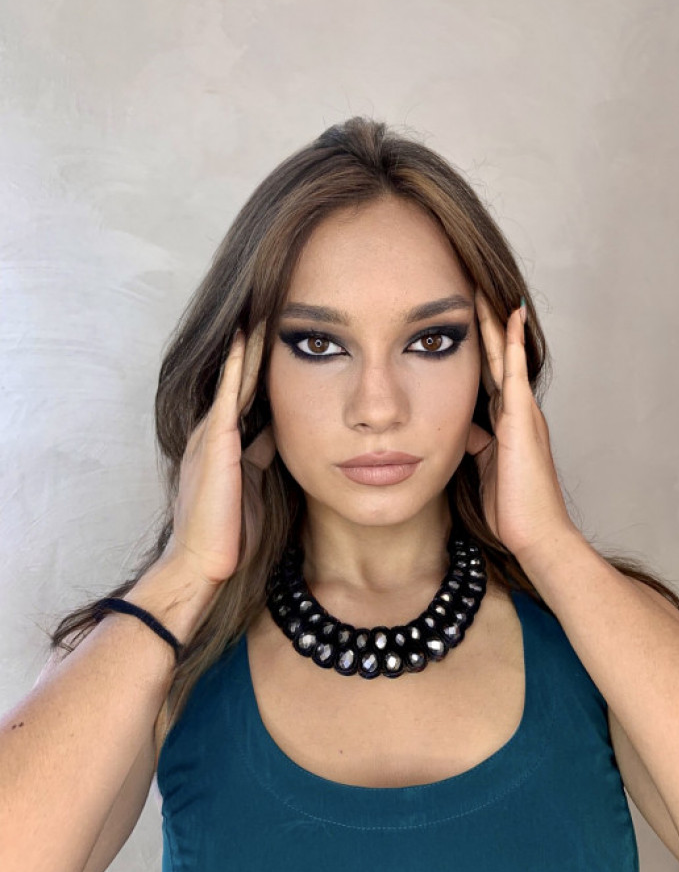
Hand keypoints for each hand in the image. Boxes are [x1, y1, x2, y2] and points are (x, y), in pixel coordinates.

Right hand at [165, 321, 275, 585]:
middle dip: (255, 348)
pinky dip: (236, 365)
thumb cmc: (230, 533)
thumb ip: (264, 455)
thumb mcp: (255, 483)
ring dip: (247, 346)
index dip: (263, 368)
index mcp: (225, 444)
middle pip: (241, 380)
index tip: (280, 338)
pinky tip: (245, 337)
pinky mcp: (215, 442)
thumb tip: (282, 433)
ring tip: (260, 309)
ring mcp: (211, 434)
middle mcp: (214, 432)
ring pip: (235, 379)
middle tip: (269, 308)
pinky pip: (228, 394)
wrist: (204, 563)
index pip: (248, 396)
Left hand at [465, 291, 578, 561]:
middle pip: (498, 357)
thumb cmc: (512, 510)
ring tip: (484, 287)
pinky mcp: (522, 417)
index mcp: (508, 424)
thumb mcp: (485, 470)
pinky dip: (512, 341)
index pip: (490, 376)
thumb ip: (477, 444)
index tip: (464, 321)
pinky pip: (516, 370)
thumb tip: (465, 427)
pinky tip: (509, 314)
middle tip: (474, 287)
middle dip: (486, 325)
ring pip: (506, 355)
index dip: (479, 349)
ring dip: (495, 322)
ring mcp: (522, 412)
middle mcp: (518, 411)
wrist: (536, 533)